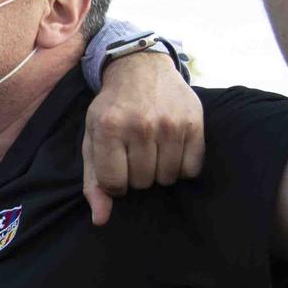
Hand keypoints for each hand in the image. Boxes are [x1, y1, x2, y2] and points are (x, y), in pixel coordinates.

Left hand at [81, 52, 204, 226]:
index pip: (115, 184)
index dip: (115, 182)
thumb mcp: (93, 138)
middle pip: (142, 183)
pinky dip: (182, 166)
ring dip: (159, 171)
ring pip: (167, 178)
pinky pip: (191, 169)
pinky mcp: (194, 122)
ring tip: (153, 149)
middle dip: (137, 175)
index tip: (117, 166)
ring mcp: (170, 123)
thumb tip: (101, 220)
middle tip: (135, 152)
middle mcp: (141, 125)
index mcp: (109, 128)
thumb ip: (93, 181)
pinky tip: (171, 148)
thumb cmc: (112, 109)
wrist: (141, 67)